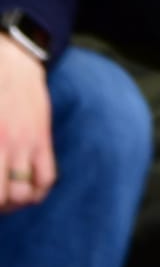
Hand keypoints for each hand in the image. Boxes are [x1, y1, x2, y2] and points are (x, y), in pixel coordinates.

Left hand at [0, 35, 54, 209]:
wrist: (13, 61)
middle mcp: (4, 147)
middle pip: (2, 198)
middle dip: (1, 206)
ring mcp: (25, 145)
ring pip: (24, 195)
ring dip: (16, 203)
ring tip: (10, 198)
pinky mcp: (42, 140)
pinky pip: (47, 179)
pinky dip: (38, 192)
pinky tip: (29, 189)